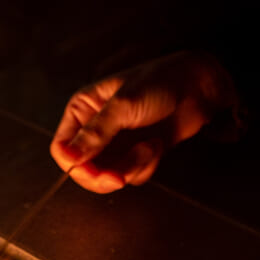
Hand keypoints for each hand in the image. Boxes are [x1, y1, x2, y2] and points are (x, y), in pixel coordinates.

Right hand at [50, 50, 239, 192]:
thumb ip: (95, 134)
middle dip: (103, 175)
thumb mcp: (123, 105)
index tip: (93, 172)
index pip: (62, 148)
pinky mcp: (137, 154)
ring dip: (131, 167)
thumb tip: (68, 158)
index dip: (74, 165)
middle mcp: (95, 128)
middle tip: (120, 177)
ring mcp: (116, 144)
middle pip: (83, 169)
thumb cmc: (158, 83)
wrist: (197, 87)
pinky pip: (132, 175)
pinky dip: (146, 165)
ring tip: (149, 146)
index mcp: (83, 109)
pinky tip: (157, 144)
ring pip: (109, 176)